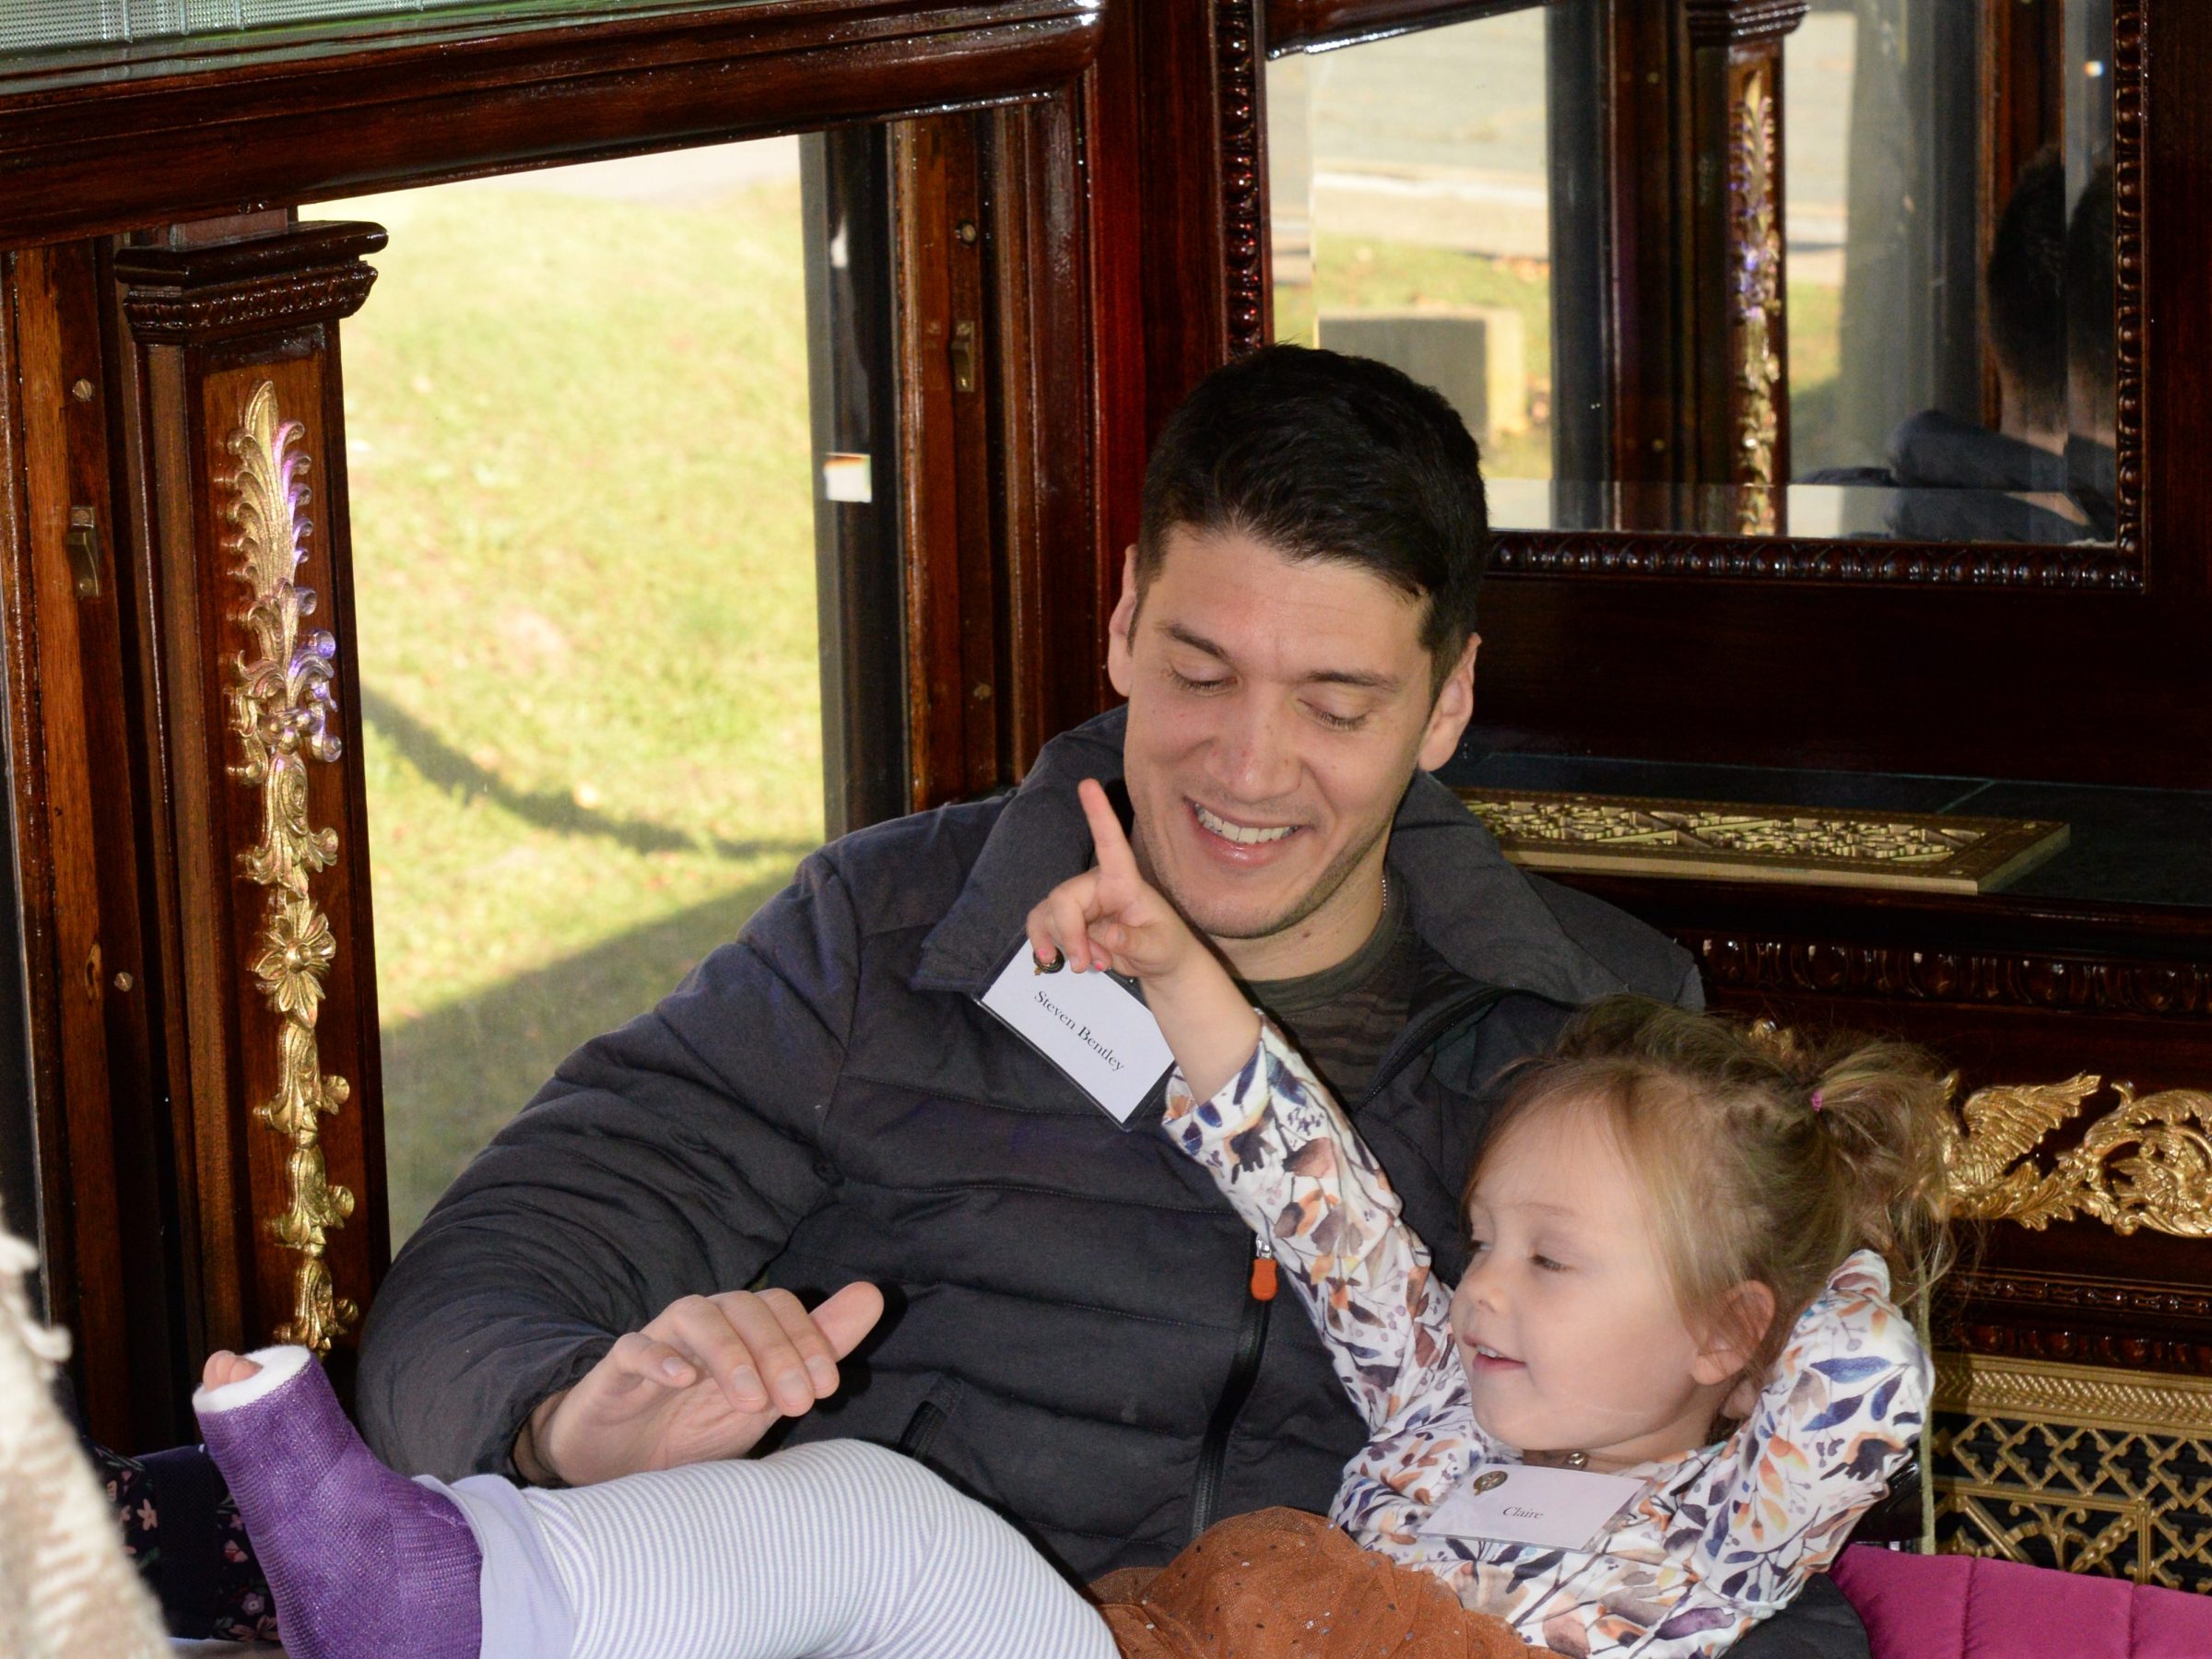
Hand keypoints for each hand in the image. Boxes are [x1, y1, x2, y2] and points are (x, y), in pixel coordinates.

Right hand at [521, 1282, 883, 1485]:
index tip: (826, 1390)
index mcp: (740, 1330)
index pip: (781, 1307)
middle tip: (796, 1401)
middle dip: (779, 1351)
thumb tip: (873, 1296)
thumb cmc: (694, 1429)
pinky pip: (634, 1347)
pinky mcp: (615, 1371)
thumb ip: (817, 1348)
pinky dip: (659, 1358)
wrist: (618, 1470)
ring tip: (750, 1398)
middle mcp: (702, 1327)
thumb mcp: (766, 1397)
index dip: (810, 1340)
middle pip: (745, 1307)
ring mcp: (657, 1343)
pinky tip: (682, 1380)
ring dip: (729, 1352)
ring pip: (694, 1315)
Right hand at [1026, 778, 1203, 981]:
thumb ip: (1135, 942)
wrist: (1158, 965)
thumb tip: (1107, 935)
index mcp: (1124, 881)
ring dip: (1063, 945)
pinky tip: (1060, 963)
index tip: (1088, 784)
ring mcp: (1078, 902)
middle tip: (1085, 966)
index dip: (1099, 814)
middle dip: (1069, 935)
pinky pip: (1040, 926)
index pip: (1111, 843)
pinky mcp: (1066, 920)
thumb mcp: (1160, 949)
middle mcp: (1096, 885)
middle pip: (1063, 899)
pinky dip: (1047, 947)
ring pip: (1047, 915)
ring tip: (1089, 966)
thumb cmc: (1166, 947)